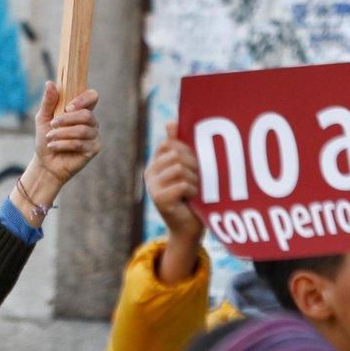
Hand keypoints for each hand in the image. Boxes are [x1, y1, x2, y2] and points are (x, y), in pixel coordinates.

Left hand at [15, 82, 100, 216]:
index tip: (68, 107)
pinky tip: (54, 147)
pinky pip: (80, 143)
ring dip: (62, 133)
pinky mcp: (94, 149)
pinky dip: (64, 144)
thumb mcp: (43, 118)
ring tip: (50, 138)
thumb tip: (50, 82)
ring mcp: (94, 135)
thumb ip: (48, 101)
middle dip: (67, 120)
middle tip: (52, 124)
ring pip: (82, 130)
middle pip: (87, 114)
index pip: (92, 96)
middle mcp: (91, 121)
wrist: (46, 163)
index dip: (83, 99)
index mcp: (81, 109)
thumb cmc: (46, 138)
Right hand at [147, 121, 204, 283]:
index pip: (170, 143)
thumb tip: (171, 121)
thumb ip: (180, 146)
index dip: (187, 151)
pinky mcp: (159, 199)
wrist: (189, 229)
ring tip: (196, 190)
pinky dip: (193, 191)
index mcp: (155, 162)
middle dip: (194, 165)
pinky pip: (182, 184)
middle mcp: (150, 172)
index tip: (195, 166)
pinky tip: (192, 199)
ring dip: (195, 179)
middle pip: (176, 154)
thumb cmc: (193, 196)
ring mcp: (152, 186)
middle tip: (199, 180)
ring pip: (180, 168)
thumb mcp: (188, 168)